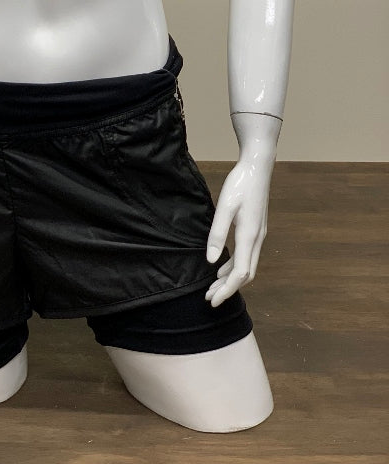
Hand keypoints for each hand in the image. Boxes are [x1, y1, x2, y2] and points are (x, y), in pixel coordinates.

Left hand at [204, 113, 279, 307]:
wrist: (258, 167)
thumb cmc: (240, 184)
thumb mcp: (225, 207)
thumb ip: (217, 233)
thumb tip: (212, 261)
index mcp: (250, 236)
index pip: (241, 273)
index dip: (227, 290)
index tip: (213, 301)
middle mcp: (257, 239)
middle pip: (245, 274)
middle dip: (228, 289)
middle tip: (209, 299)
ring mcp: (259, 235)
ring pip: (247, 266)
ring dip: (231, 278)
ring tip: (212, 286)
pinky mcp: (256, 229)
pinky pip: (247, 255)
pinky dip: (235, 265)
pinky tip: (222, 266)